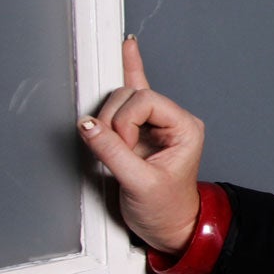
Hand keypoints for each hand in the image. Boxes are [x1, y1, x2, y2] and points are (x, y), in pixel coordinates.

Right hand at [77, 37, 206, 255]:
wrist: (169, 227)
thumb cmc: (166, 210)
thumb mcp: (139, 184)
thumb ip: (112, 152)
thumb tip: (88, 126)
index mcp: (184, 128)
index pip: (146, 100)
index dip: (124, 122)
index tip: (121, 148)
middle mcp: (172, 121)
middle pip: (131, 95)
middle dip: (114, 122)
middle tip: (117, 152)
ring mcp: (154, 123)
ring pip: (121, 99)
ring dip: (109, 121)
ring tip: (116, 149)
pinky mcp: (138, 129)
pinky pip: (131, 93)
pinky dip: (129, 69)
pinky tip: (128, 46)